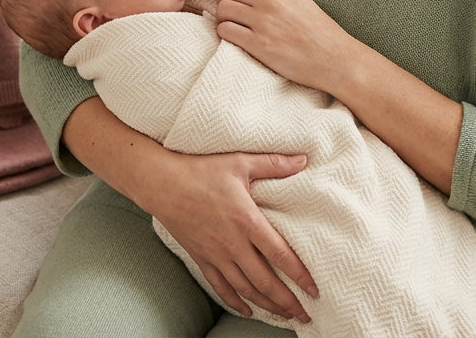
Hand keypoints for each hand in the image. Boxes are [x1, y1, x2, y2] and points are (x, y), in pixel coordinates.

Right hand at [146, 150, 317, 321]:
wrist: (161, 183)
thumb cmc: (200, 170)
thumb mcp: (240, 162)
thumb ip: (274, 164)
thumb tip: (304, 159)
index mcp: (247, 220)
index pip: (281, 255)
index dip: (300, 276)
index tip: (314, 289)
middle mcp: (233, 243)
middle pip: (265, 282)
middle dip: (287, 302)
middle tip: (305, 315)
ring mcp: (215, 254)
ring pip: (245, 289)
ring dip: (266, 305)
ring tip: (283, 315)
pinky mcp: (201, 257)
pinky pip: (220, 286)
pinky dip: (235, 302)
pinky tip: (247, 309)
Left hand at [216, 0, 351, 92]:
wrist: (335, 60)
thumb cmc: (319, 33)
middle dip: (223, 2)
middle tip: (228, 15)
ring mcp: (264, 21)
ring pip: (223, 10)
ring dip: (222, 19)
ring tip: (232, 28)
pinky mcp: (259, 44)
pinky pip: (225, 31)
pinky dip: (224, 34)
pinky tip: (234, 39)